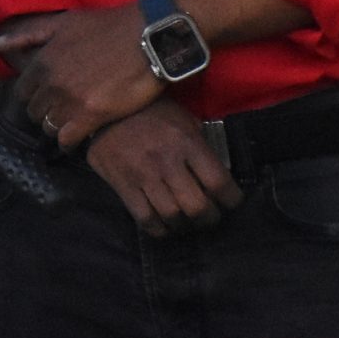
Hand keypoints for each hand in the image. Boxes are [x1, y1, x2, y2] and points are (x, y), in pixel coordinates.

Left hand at [0, 3, 160, 147]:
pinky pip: (67, 139)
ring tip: (70, 122)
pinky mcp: (92, 116)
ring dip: (57, 126)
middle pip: (35, 112)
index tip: (45, 97)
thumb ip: (28, 35)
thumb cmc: (107, 26)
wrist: (147, 37)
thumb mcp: (63, 23)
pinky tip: (76, 138)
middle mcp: (51, 83)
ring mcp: (70, 101)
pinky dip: (68, 142)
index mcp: (42, 61)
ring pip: (49, 127)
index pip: (22, 92)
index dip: (33, 96)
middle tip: (60, 110)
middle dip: (45, 112)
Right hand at [85, 99, 243, 236]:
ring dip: (185, 225)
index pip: (219, 182)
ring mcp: (143, 175)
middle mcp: (166, 161)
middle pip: (197, 207)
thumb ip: (200, 145)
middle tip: (209, 216)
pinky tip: (165, 224)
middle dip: (209, 218)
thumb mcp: (183, 118)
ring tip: (187, 221)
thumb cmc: (152, 111)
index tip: (232, 202)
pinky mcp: (123, 184)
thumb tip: (218, 171)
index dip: (232, 200)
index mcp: (186, 142)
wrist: (106, 108)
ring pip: (172, 216)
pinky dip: (159, 229)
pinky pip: (145, 219)